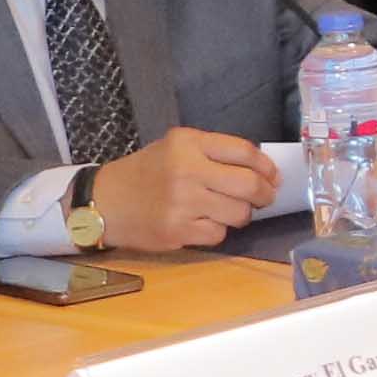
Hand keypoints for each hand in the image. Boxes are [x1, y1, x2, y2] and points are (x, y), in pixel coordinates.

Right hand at [90, 126, 281, 253]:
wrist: (104, 202)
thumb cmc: (145, 173)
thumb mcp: (174, 148)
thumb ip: (213, 153)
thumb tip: (263, 170)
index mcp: (187, 143)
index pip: (244, 151)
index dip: (266, 166)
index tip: (273, 175)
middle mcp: (186, 170)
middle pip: (248, 185)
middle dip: (265, 194)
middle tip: (266, 197)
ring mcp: (183, 202)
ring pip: (239, 213)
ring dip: (241, 214)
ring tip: (229, 210)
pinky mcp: (178, 230)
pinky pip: (219, 234)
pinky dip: (217, 230)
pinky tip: (203, 222)